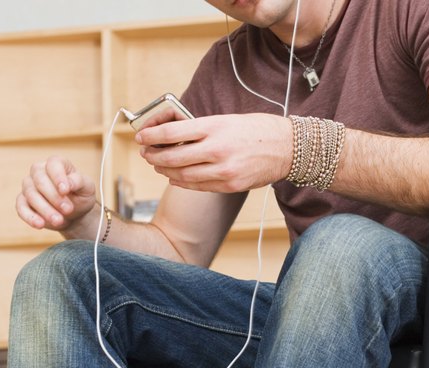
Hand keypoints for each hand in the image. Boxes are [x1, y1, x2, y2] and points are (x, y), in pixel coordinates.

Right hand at [16, 156, 96, 230]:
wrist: (75, 213)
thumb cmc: (81, 196)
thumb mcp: (87, 188)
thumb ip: (78, 182)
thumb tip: (68, 184)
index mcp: (57, 164)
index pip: (53, 164)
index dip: (58, 177)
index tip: (65, 190)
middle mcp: (39, 172)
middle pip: (40, 180)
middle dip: (54, 197)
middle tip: (68, 209)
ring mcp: (29, 186)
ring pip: (31, 195)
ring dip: (45, 209)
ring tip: (59, 220)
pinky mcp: (23, 202)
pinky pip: (21, 208)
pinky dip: (30, 217)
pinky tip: (40, 224)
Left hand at [136, 113, 292, 192]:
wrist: (287, 148)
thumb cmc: (258, 129)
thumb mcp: (227, 120)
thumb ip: (201, 129)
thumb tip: (172, 137)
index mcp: (215, 128)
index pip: (172, 133)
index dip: (151, 136)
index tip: (141, 136)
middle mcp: (216, 150)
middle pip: (172, 157)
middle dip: (153, 156)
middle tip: (145, 153)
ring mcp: (223, 170)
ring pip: (181, 175)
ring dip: (165, 171)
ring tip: (158, 165)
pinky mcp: (229, 185)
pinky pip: (197, 186)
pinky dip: (181, 182)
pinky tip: (175, 177)